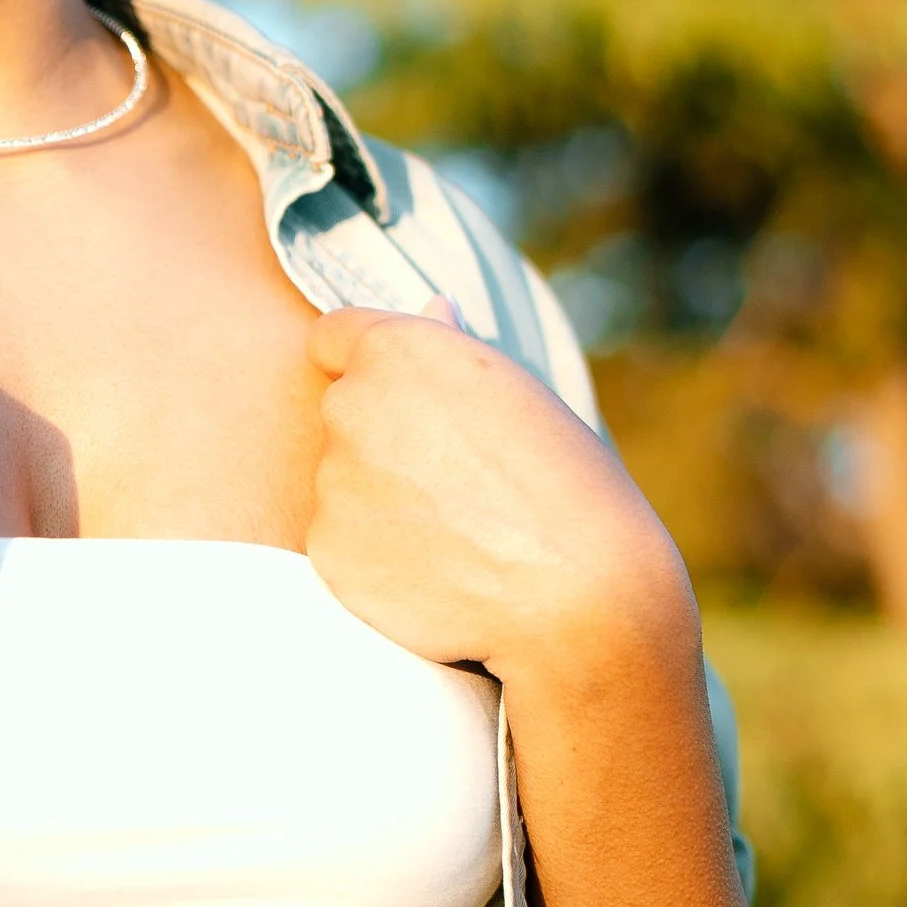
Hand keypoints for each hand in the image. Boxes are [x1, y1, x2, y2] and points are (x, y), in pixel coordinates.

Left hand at [303, 301, 695, 691]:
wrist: (579, 600)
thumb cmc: (570, 488)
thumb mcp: (524, 395)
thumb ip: (457, 352)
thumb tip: (433, 307)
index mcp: (398, 350)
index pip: (334, 335)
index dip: (361, 361)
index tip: (397, 391)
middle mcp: (351, 407)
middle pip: (342, 409)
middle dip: (380, 434)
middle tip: (456, 478)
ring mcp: (333, 484)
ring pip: (341, 481)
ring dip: (380, 499)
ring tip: (460, 533)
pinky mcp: (328, 553)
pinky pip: (344, 542)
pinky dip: (377, 556)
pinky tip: (440, 571)